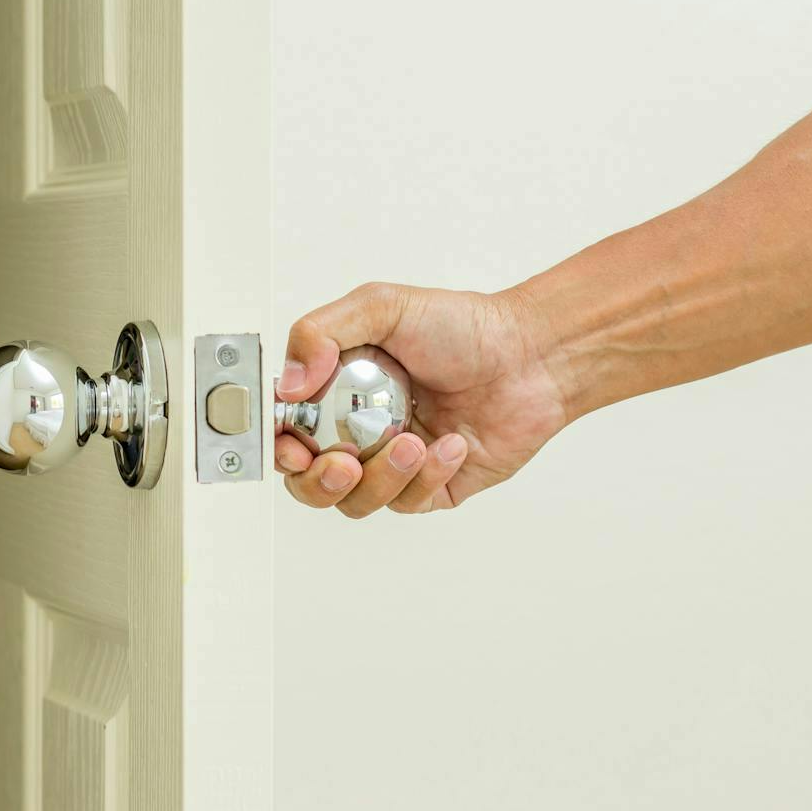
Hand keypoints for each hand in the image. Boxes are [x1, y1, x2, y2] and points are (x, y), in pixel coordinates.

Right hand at [276, 283, 568, 517]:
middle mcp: (358, 431)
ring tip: (412, 443)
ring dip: (380, 478)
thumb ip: (319, 333)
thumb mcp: (381, 306)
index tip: (290, 446)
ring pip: (356, 501)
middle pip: (310, 481)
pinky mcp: (430, 488)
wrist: (532, 357)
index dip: (279, 448)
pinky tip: (451, 445)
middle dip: (318, 482)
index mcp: (335, 392)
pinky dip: (427, 477)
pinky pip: (408, 503)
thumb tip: (290, 384)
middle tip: (342, 463)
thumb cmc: (464, 327)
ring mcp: (392, 463)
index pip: (286, 432)